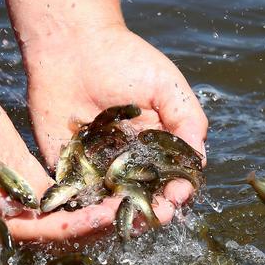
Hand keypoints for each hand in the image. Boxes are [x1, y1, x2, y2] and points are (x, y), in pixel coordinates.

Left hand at [3, 25, 207, 241]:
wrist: (71, 46)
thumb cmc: (124, 61)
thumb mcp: (166, 87)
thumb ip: (187, 122)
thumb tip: (198, 164)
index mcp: (156, 146)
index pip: (172, 179)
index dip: (178, 191)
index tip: (177, 196)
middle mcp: (129, 162)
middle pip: (143, 198)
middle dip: (152, 210)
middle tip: (154, 215)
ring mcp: (97, 168)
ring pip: (111, 204)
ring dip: (120, 216)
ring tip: (126, 218)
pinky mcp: (67, 168)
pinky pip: (75, 197)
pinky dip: (83, 209)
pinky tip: (92, 211)